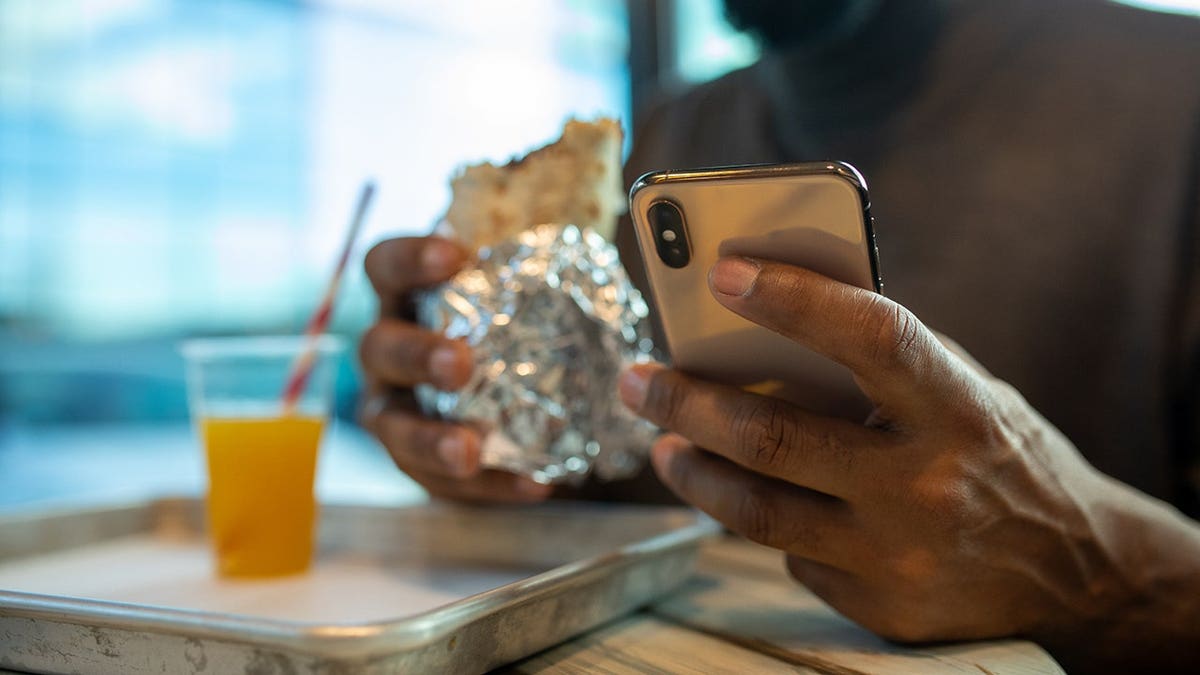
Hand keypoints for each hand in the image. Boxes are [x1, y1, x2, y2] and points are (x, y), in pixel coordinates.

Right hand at [360, 236, 551, 501]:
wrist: (504, 389)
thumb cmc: (504, 325)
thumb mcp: (512, 291)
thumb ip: (532, 276)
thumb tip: (594, 263)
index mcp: (403, 297)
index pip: (385, 265)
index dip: (410, 259)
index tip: (454, 255)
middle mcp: (385, 352)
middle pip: (379, 347)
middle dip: (416, 355)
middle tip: (459, 365)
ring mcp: (392, 410)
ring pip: (392, 426)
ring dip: (430, 439)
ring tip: (469, 451)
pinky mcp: (416, 463)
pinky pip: (440, 482)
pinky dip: (486, 487)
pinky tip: (531, 485)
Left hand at [618, 256, 1199, 670]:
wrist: (1074, 570)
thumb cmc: (999, 454)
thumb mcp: (963, 391)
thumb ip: (882, 363)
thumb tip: (762, 324)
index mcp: (958, 407)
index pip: (871, 336)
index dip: (794, 300)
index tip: (722, 272)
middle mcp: (929, 484)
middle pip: (778, 437)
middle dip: (688, 402)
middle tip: (637, 379)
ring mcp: (901, 554)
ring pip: (759, 511)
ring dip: (692, 470)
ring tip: (660, 440)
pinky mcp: (881, 607)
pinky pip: (792, 554)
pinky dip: (763, 519)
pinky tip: (751, 497)